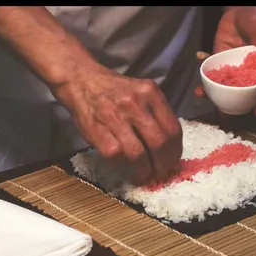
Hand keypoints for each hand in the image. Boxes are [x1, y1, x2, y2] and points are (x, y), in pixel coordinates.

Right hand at [55, 65, 182, 184]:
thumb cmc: (114, 90)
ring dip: (143, 171)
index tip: (172, 163)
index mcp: (151, 93)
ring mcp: (115, 116)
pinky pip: (116, 155)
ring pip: (138, 154)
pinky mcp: (97, 129)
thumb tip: (169, 147)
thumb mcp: (140, 92)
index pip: (173, 129)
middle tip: (160, 174)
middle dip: (163, 165)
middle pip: (159, 144)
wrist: (80, 80)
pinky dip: (121, 165)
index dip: (175, 152)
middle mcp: (135, 103)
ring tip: (142, 176)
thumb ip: (155, 114)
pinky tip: (123, 166)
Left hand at [195, 7, 255, 116]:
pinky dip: (207, 88)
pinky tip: (200, 92)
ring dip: (222, 102)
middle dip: (241, 108)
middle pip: (249, 95)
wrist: (236, 11)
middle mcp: (252, 74)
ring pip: (231, 92)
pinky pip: (215, 80)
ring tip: (215, 109)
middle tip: (231, 116)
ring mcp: (236, 72)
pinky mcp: (221, 68)